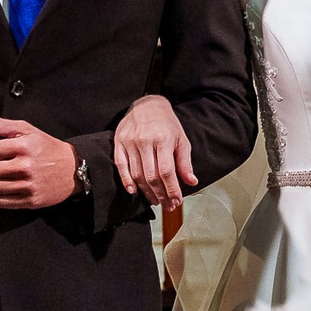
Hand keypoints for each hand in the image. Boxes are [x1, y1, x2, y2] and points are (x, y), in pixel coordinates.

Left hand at [0, 112, 80, 209]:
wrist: (72, 170)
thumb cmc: (46, 148)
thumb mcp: (25, 130)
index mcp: (23, 147)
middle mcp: (25, 167)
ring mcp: (28, 186)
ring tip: (4, 175)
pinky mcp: (30, 201)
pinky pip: (0, 202)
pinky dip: (1, 195)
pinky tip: (11, 186)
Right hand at [113, 94, 195, 208]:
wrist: (147, 104)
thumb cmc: (167, 124)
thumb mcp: (181, 140)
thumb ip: (185, 162)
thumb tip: (192, 182)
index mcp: (163, 139)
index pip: (167, 171)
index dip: (171, 190)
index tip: (176, 201)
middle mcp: (145, 141)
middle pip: (151, 176)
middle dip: (160, 195)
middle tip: (166, 205)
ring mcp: (130, 142)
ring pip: (136, 174)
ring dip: (146, 191)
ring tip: (154, 201)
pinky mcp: (119, 142)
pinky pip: (121, 166)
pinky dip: (126, 180)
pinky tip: (133, 191)